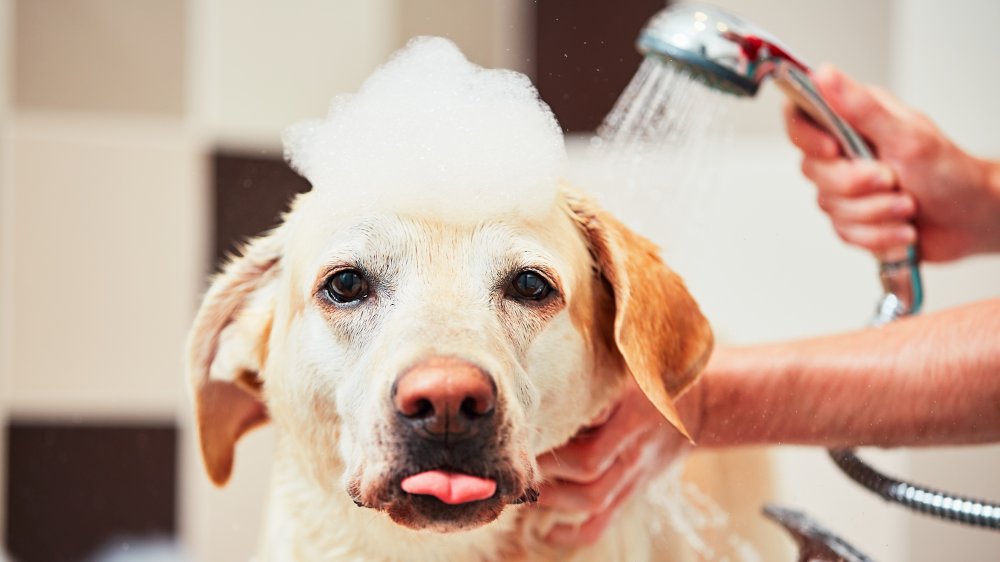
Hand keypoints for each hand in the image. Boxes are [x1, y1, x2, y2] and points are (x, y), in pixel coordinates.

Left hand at [534, 376, 697, 545]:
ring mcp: (632, 475)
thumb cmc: (649, 383)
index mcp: (632, 412)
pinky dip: (572, 535)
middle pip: (587, 468)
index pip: (593, 426)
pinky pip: (602, 524)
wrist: (693, 411)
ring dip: (551, 498)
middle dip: (545, 467)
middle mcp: (632, 447)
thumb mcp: (628, 370)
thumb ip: (596, 379)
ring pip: (591, 500)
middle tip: (515, 459)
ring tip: (523, 486)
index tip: (524, 431)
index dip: (555, 436)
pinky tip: (546, 532)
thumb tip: (549, 380)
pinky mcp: (629, 493)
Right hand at [784, 65, 999, 261]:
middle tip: (891, 180)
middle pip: (813, 170)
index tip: (833, 151)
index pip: (800, 118)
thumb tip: (825, 74)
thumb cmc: (950, 173)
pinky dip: (877, 235)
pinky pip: (843, 232)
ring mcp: (846, 187)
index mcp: (854, 121)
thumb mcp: (906, 135)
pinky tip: (901, 227)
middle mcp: (845, 152)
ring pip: (830, 205)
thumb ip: (860, 108)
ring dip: (875, 213)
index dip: (806, 137)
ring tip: (907, 206)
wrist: (972, 219)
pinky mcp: (852, 218)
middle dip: (855, 185)